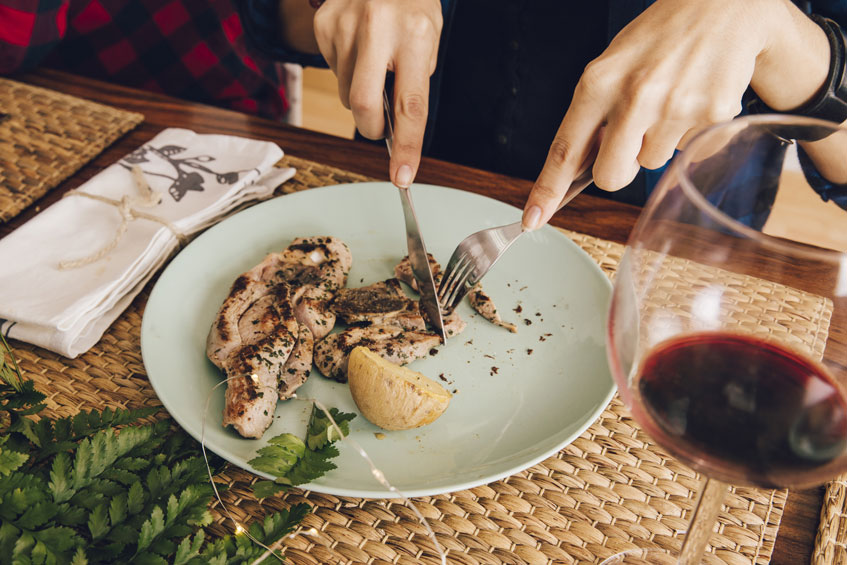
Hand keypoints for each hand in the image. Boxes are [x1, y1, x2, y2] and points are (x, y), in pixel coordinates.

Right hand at [313, 0, 442, 187]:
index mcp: (415, 33)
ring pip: (347, 92)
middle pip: (364, 106)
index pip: (411, 105)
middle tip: (380, 125)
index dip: (407, 146)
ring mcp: (344, 25)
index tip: (402, 176)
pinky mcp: (323, 25)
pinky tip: (358, 46)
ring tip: (374, 61)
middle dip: (371, 127)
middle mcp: (377, 28)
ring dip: (360, 93)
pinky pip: (333, 71)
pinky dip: (347, 71)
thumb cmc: (411, 6)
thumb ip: (413, 81)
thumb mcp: (428, 36)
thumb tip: (391, 126)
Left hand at [522, 0, 828, 229]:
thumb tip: (579, 168)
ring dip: (658, 143)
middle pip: (612, 176)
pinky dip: (690, 133)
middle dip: (619, 168)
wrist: (723, 3)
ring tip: (671, 100)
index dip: (547, 190)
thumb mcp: (612, 65)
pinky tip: (694, 98)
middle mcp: (635, 97)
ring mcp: (675, 108)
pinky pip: (690, 151)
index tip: (533, 219)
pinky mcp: (713, 115)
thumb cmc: (661, 36)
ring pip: (653, 165)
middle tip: (632, 136)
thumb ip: (594, 114)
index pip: (565, 150)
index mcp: (599, 82)